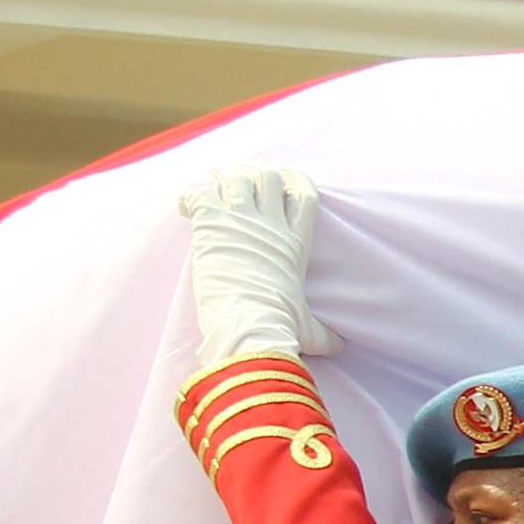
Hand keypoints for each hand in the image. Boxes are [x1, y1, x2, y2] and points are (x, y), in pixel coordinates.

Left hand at [178, 166, 328, 362]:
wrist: (251, 327)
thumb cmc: (281, 329)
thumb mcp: (310, 330)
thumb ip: (324, 333)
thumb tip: (339, 346)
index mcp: (297, 245)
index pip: (304, 195)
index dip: (294, 180)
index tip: (281, 180)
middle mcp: (272, 226)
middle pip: (267, 177)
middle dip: (251, 177)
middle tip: (236, 189)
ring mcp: (241, 222)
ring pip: (235, 177)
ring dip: (221, 181)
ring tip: (210, 193)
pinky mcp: (212, 224)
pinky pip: (200, 193)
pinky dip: (189, 196)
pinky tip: (184, 208)